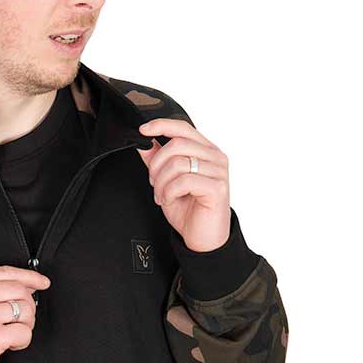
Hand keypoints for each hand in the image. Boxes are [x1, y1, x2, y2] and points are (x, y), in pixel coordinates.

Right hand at [0, 265, 51, 362]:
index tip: (41, 282)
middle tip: (20, 320)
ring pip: (26, 311)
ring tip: (12, 333)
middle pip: (21, 291)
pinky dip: (23, 341)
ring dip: (25, 325)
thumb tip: (23, 285)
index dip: (30, 276)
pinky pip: (25, 333)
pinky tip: (11, 344)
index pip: (8, 272)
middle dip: (28, 306)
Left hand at [136, 118, 230, 251]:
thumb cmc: (190, 209)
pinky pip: (184, 181)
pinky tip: (170, 200)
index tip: (143, 130)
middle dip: (156, 164)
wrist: (203, 237)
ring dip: (162, 182)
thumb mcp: (166, 181)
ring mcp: (218, 171)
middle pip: (177, 144)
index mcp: (205, 150)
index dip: (161, 125)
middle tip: (153, 182)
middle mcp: (215, 157)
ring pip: (178, 163)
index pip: (183, 127)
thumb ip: (157, 160)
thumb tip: (145, 143)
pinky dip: (169, 191)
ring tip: (162, 195)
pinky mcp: (217, 187)